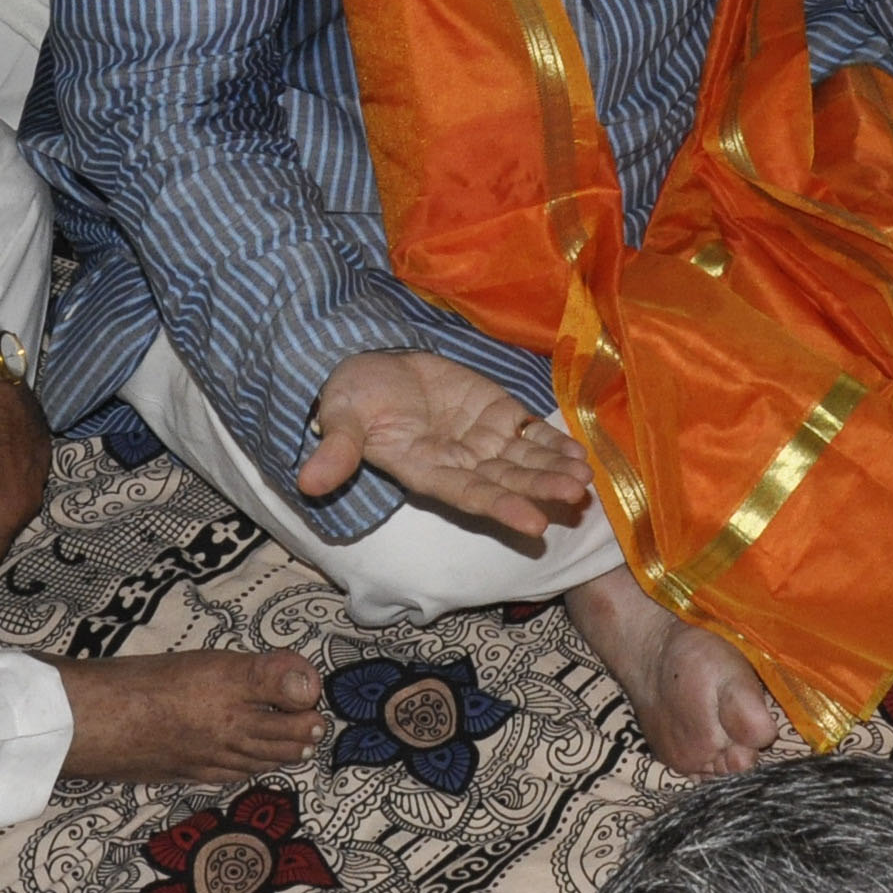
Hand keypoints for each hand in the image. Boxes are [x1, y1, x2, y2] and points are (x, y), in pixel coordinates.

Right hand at [293, 350, 593, 550]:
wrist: (374, 369)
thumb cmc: (354, 397)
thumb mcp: (341, 418)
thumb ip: (338, 451)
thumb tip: (308, 482)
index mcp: (425, 471)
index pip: (468, 495)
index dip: (501, 508)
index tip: (534, 523)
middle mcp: (460, 464)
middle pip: (506, 482)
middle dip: (540, 490)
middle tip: (575, 496)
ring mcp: (482, 441)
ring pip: (524, 462)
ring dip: (554, 471)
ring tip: (584, 478)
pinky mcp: (497, 415)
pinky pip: (529, 435)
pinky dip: (553, 444)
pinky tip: (579, 454)